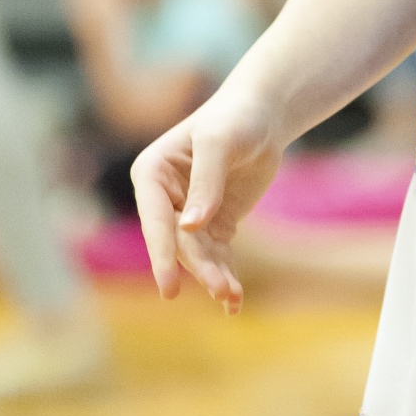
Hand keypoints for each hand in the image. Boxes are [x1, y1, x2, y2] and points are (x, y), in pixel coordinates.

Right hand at [131, 90, 282, 313]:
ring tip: (232, 297)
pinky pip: (216, 255)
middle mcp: (164, 199)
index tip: (169, 288)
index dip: (161, 254)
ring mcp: (188, 215)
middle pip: (178, 243)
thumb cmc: (236, 118)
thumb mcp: (220, 141)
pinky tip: (234, 301)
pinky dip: (225, 274)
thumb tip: (190, 228)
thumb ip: (206, 181)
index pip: (154, 220)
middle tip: (222, 289)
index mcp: (152, 174)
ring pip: (197, 255)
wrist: (264, 114)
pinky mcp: (213, 224)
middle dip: (199, 268)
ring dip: (214, 276)